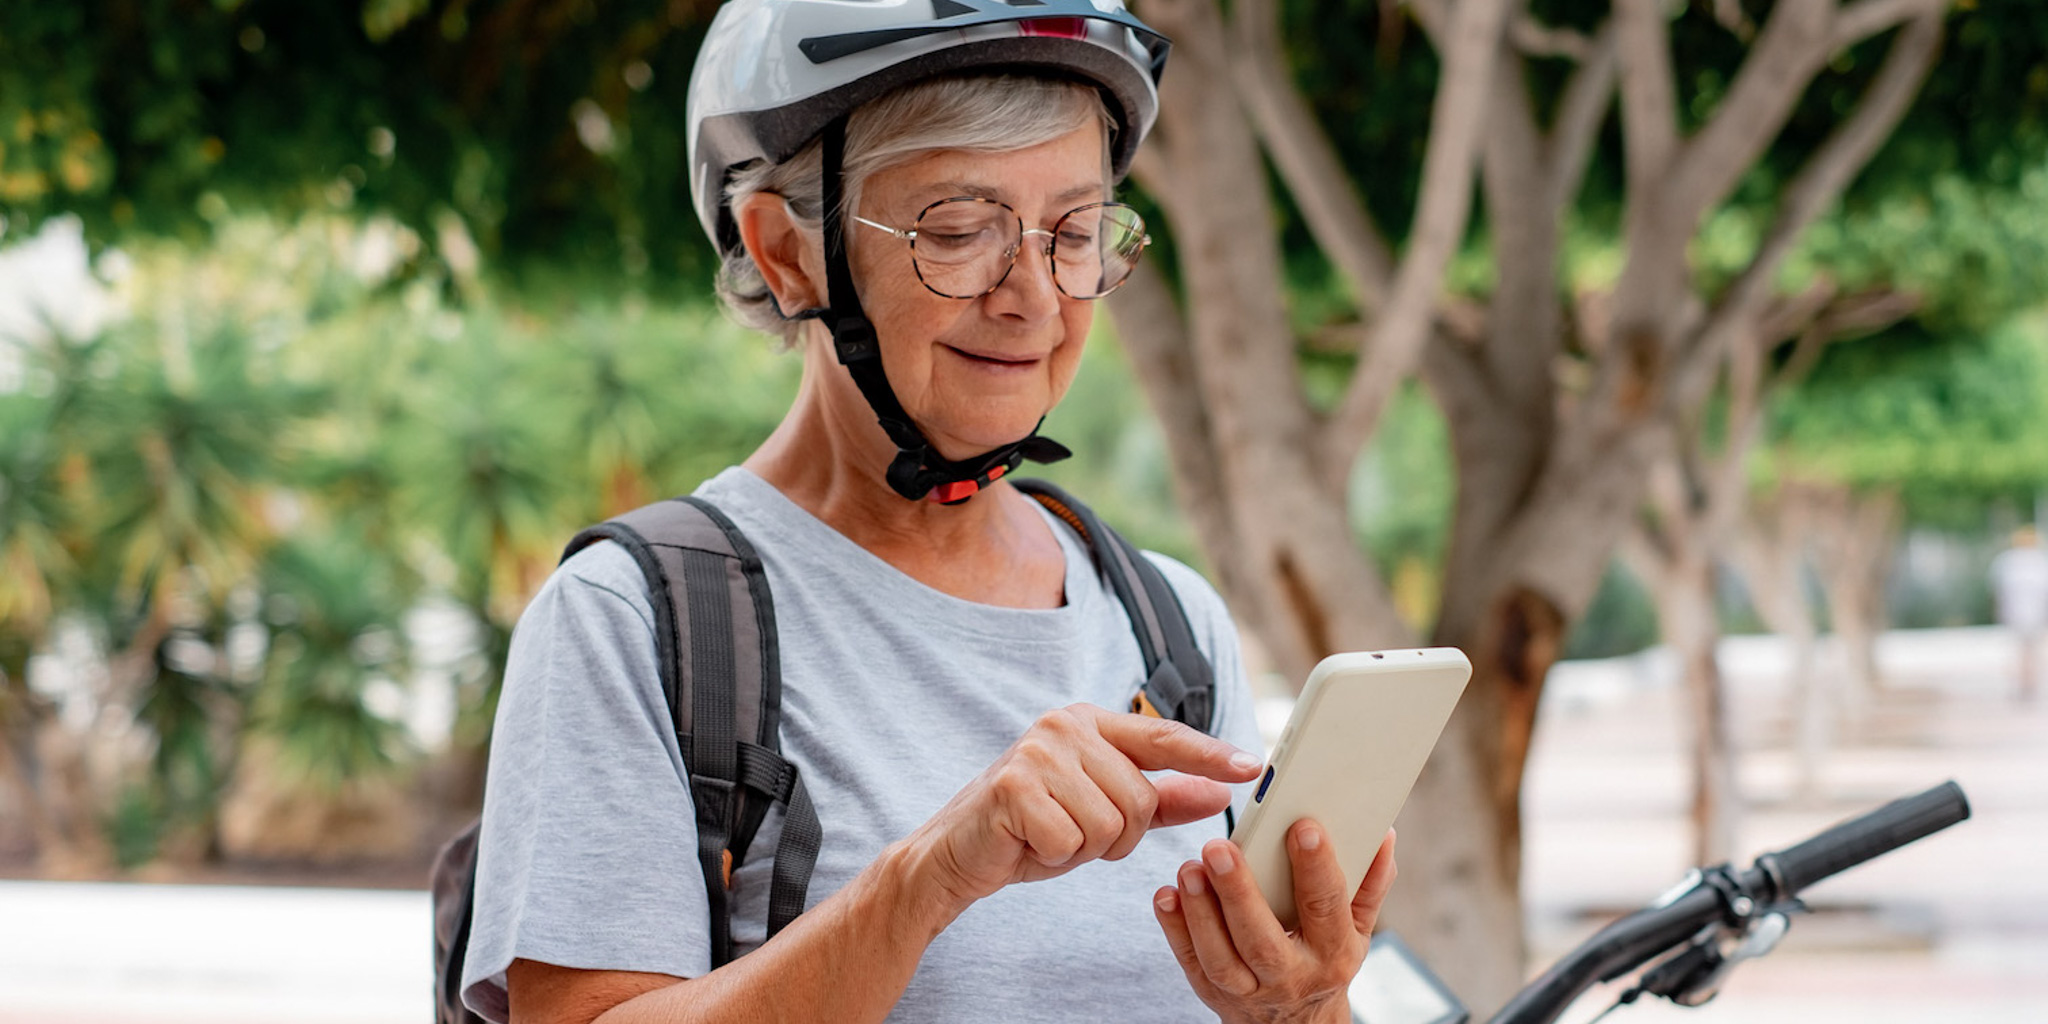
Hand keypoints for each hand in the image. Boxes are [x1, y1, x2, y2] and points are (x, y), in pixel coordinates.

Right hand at [905, 704, 1265, 910]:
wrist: (958, 852)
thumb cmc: (1034, 829)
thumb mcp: (1104, 810)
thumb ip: (1164, 799)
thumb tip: (1221, 792)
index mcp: (1090, 722)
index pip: (1163, 737)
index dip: (1209, 754)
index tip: (1252, 767)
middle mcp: (1065, 725)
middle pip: (1140, 799)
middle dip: (1117, 836)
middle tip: (1074, 833)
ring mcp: (1037, 751)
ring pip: (1110, 824)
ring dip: (1086, 848)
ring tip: (1051, 835)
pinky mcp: (1013, 786)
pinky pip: (1073, 842)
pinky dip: (1056, 856)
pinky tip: (1030, 843)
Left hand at [1155, 823, 1397, 1023]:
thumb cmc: (1326, 960)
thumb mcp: (1358, 928)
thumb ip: (1369, 882)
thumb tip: (1383, 834)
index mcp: (1334, 952)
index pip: (1327, 906)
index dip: (1317, 867)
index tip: (1302, 826)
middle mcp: (1292, 976)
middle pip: (1262, 938)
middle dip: (1239, 892)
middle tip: (1218, 847)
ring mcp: (1249, 990)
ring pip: (1221, 956)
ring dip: (1201, 911)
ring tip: (1189, 868)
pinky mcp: (1213, 993)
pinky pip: (1191, 962)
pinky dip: (1175, 929)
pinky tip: (1166, 895)